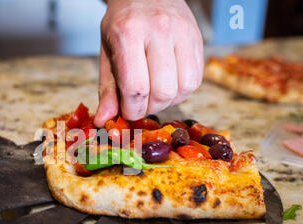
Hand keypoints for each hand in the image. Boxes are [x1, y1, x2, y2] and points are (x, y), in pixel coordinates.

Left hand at [94, 0, 203, 126]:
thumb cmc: (123, 25)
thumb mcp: (107, 53)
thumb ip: (108, 89)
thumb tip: (105, 120)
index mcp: (129, 33)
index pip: (136, 88)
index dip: (132, 110)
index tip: (128, 111)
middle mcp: (159, 30)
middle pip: (162, 92)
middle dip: (150, 107)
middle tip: (141, 102)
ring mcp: (182, 32)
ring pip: (183, 88)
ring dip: (168, 101)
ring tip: (155, 93)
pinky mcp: (197, 39)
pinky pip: (195, 80)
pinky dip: (181, 91)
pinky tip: (169, 83)